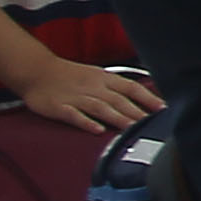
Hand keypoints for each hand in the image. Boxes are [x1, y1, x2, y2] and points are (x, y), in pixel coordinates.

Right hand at [13, 55, 164, 133]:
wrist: (36, 70)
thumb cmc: (69, 75)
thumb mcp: (96, 75)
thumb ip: (116, 88)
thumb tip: (141, 99)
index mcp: (104, 78)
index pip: (131, 88)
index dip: (148, 98)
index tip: (163, 109)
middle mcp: (93, 87)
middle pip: (118, 100)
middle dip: (136, 113)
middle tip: (152, 126)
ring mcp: (76, 97)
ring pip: (100, 108)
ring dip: (117, 119)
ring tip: (131, 129)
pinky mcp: (59, 106)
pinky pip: (74, 115)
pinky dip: (86, 122)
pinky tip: (97, 130)